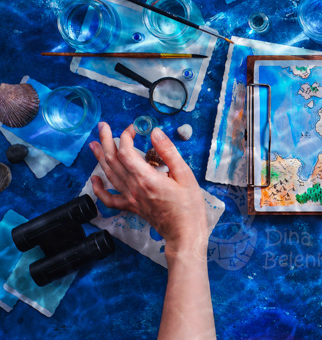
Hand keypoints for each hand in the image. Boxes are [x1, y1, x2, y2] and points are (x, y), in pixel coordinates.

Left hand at [89, 122, 208, 254]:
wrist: (185, 233)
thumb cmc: (189, 206)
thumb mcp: (185, 175)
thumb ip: (168, 152)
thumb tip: (156, 133)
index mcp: (147, 178)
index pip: (126, 152)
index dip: (126, 136)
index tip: (134, 128)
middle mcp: (134, 188)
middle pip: (113, 161)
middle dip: (106, 141)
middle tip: (102, 127)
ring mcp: (131, 198)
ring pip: (109, 175)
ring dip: (100, 158)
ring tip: (93, 144)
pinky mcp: (132, 207)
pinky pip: (109, 199)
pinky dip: (99, 189)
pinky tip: (95, 180)